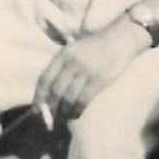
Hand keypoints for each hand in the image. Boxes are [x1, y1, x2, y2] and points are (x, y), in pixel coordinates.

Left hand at [32, 20, 149, 122]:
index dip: (38, 98)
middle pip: (55, 92)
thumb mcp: (75, 48)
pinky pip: (84, 99)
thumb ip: (63, 65)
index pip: (44, 79)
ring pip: (68, 98)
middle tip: (51, 120)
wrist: (122, 38)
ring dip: (64, 112)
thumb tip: (51, 92)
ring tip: (63, 119)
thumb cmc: (97, 45)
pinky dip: (78, 110)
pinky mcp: (99, 79)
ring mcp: (86, 71)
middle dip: (51, 109)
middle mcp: (72, 62)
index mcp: (63, 54)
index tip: (36, 111)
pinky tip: (76, 114)